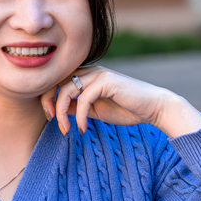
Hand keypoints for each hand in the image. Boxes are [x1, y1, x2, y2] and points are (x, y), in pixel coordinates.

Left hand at [41, 66, 200, 137]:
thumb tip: (58, 111)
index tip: (50, 118)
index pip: (57, 81)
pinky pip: (83, 98)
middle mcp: (90, 71)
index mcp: (86, 75)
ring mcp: (98, 74)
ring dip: (62, 113)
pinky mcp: (106, 82)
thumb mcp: (95, 110)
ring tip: (67, 129)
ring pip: (66, 90)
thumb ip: (78, 107)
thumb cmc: (125, 109)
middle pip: (56, 82)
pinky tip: (84, 128)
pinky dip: (80, 116)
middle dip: (49, 103)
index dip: (48, 98)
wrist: (153, 107)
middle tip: (53, 122)